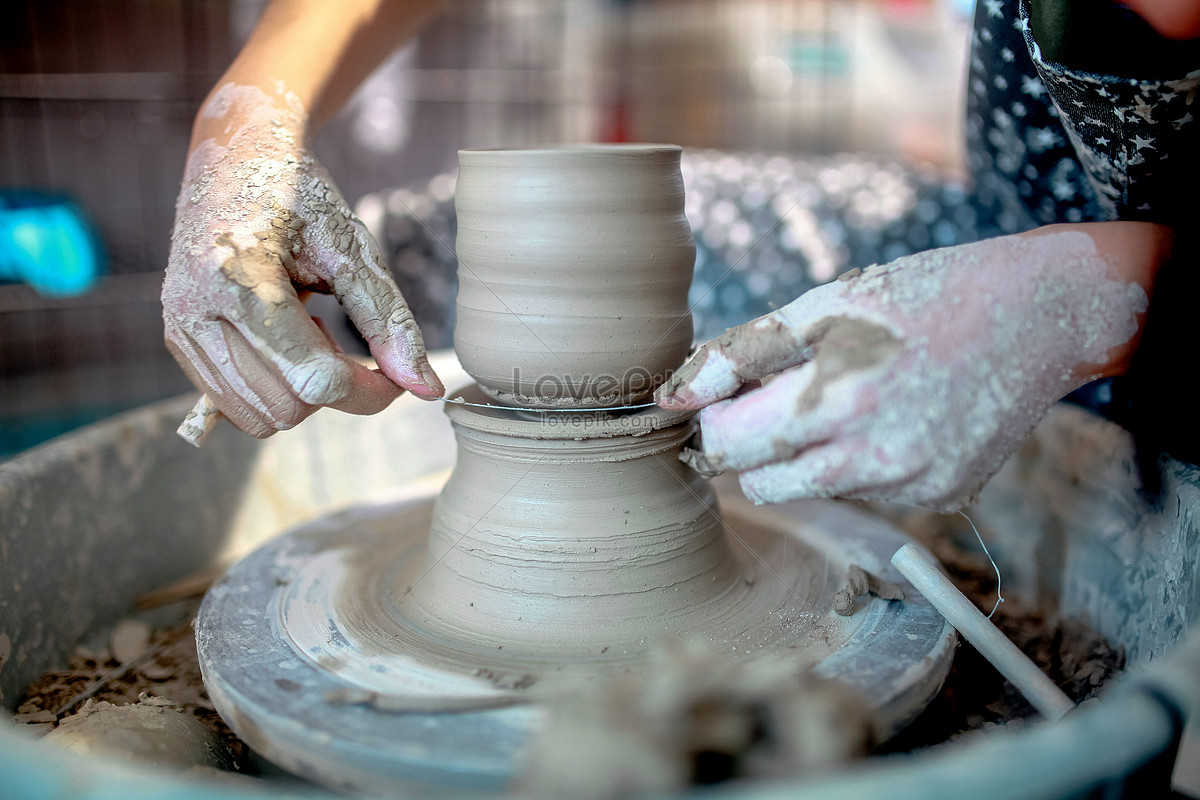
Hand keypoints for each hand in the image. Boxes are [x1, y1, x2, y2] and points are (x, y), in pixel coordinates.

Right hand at [162, 83, 441, 438]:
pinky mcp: (176, 338)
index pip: (316, 379)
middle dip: (330, 387)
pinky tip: (278, 336)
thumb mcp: (352, 251)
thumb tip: (427, 389)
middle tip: (336, 331)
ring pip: (257, 417)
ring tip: (304, 330)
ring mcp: (179, 327)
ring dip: (297, 389)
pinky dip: (271, 386)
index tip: (395, 378)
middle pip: (287, 407)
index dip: (369, 393)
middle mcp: (196, 310)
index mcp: (241, 280)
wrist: (238, 154)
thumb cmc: (302, 197)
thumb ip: (390, 323)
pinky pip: (234, 404)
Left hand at [657, 228, 1149, 510]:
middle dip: (754, 448)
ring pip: (816, 490)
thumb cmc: (918, 297)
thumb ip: (743, 355)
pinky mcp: (943, 497)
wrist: (1035, 314)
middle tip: (782, 399)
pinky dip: (865, 463)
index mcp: (835, 398)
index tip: (725, 402)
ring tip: (852, 398)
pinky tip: (899, 418)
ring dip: (812, 456)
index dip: (715, 424)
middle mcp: (875, 456)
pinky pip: (871, 493)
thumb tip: (673, 398)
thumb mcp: (824, 305)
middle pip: (763, 483)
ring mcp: (913, 484)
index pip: (728, 448)